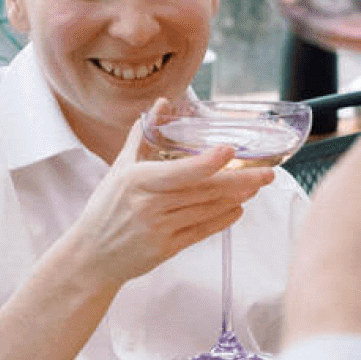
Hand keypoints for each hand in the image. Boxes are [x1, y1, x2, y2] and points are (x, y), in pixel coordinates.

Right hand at [61, 105, 275, 285]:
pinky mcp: (167, 249)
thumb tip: (162, 103)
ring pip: (208, 210)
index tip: (231, 150)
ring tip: (257, 185)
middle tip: (268, 172)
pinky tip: (238, 207)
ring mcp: (160, 229)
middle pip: (204, 191)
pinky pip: (203, 231)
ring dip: (237, 197)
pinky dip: (223, 218)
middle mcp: (150, 205)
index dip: (208, 162)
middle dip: (241, 181)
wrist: (92, 255)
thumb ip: (144, 135)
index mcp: (137, 181)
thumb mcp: (120, 168)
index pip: (179, 171)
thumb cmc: (106, 207)